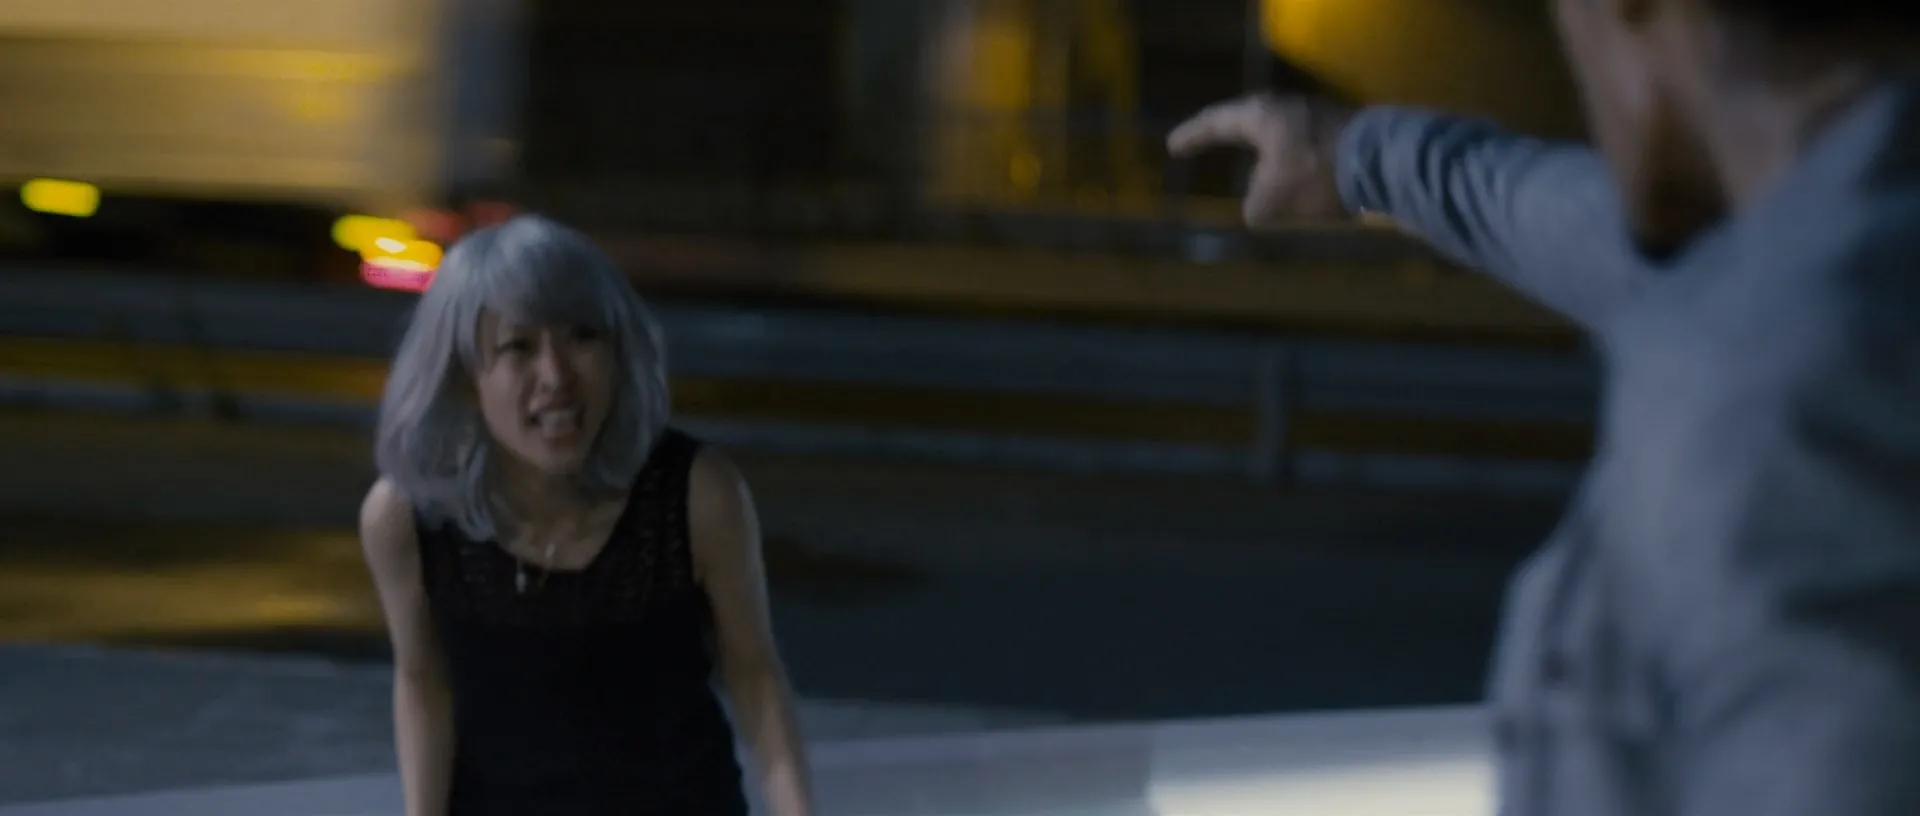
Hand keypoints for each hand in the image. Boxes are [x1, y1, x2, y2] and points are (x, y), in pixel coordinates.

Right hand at [1167, 93, 1356, 226]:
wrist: (1383, 164)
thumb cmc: (1316, 174)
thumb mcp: (1274, 199)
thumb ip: (1255, 205)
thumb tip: (1256, 209)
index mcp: (1262, 115)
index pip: (1217, 122)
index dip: (1193, 135)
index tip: (1174, 146)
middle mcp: (1288, 109)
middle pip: (1249, 122)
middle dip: (1231, 138)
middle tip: (1211, 143)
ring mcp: (1318, 117)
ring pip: (1279, 138)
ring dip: (1264, 159)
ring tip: (1256, 182)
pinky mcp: (1342, 134)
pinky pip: (1303, 149)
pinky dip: (1289, 167)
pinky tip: (1293, 186)